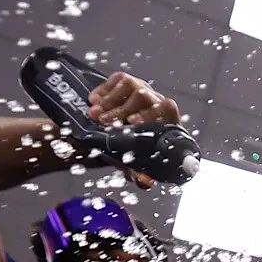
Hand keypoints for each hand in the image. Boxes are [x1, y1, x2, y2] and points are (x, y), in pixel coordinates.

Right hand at [87, 72, 181, 188]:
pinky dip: (104, 90)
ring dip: (110, 100)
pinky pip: (118, 79)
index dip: (151, 114)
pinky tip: (94, 100)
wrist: (108, 132)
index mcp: (164, 121)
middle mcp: (155, 102)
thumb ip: (138, 173)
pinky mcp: (126, 81)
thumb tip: (147, 182)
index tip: (132, 122)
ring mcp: (141, 89)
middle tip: (103, 120)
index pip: (168, 110)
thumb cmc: (126, 149)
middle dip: (121, 110)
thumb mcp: (131, 162)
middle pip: (144, 97)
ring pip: (130, 86)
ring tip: (94, 113)